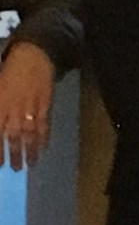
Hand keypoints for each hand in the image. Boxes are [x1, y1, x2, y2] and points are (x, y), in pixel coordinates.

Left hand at [0, 42, 54, 170]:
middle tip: (14, 169)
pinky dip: (44, 138)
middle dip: (12, 155)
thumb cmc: (8, 71)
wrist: (32, 55)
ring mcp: (30, 107)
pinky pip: (44, 125)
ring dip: (30, 151)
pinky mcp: (45, 104)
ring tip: (30, 164)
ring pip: (29, 134)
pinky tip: (43, 148)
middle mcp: (13, 109)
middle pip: (12, 137)